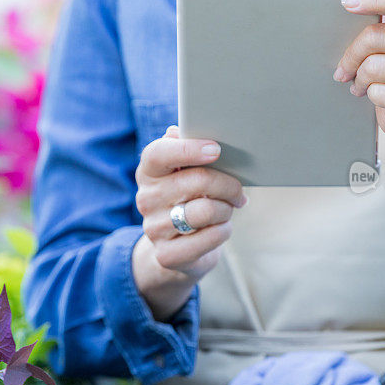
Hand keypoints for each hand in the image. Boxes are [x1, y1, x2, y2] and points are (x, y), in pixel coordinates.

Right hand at [132, 126, 246, 319]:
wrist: (178, 248)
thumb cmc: (189, 199)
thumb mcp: (185, 173)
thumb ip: (187, 149)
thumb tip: (183, 129)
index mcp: (149, 172)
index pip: (159, 153)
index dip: (190, 149)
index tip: (216, 149)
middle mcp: (146, 198)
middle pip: (197, 180)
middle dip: (228, 184)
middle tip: (238, 191)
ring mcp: (154, 228)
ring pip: (207, 210)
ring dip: (226, 209)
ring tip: (227, 209)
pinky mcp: (167, 255)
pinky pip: (210, 237)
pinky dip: (223, 230)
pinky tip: (221, 228)